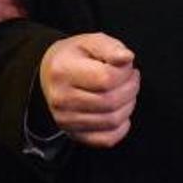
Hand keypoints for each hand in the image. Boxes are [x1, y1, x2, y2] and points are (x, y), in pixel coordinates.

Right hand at [39, 32, 138, 148]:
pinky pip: (106, 140)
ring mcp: (65, 120)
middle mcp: (60, 99)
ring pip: (112, 121)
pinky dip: (121, 128)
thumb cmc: (75, 56)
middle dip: (131, 89)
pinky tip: (121, 113)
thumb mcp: (91, 41)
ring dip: (128, 106)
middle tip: (132, 78)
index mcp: (63, 70)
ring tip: (126, 92)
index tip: (127, 66)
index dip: (125, 72)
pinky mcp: (73, 134)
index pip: (106, 79)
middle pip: (111, 101)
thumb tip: (127, 58)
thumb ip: (110, 47)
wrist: (50, 74)